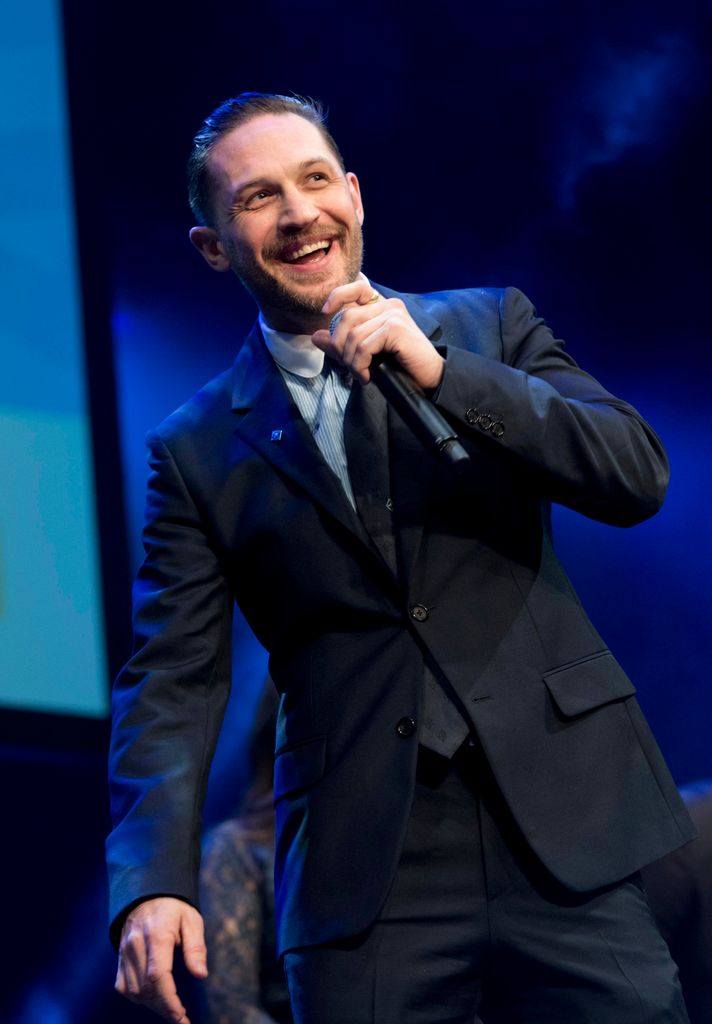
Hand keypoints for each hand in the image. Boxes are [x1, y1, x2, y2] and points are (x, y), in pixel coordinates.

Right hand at [115, 896, 207, 1022]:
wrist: (148, 891)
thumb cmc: (174, 906)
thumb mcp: (192, 919)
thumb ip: (195, 947)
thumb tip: (201, 974)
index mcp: (156, 934)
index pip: (158, 976)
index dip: (169, 1001)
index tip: (182, 1015)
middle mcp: (136, 944)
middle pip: (145, 988)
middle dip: (164, 1008)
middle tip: (181, 1018)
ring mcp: (124, 951)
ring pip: (133, 991)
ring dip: (152, 1005)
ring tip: (171, 1009)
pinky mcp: (119, 957)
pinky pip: (124, 986)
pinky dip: (137, 997)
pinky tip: (153, 999)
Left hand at [313, 279, 444, 389]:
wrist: (429, 377)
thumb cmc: (400, 365)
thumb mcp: (366, 353)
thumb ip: (342, 343)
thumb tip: (316, 336)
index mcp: (382, 306)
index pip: (356, 287)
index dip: (337, 296)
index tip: (325, 313)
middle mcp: (388, 305)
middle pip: (346, 318)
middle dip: (340, 347)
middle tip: (350, 366)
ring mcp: (393, 315)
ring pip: (353, 335)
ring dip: (351, 361)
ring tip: (361, 374)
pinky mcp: (395, 328)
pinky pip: (363, 346)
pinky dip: (360, 365)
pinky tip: (368, 376)